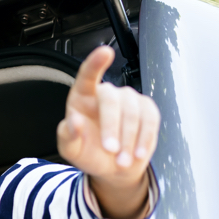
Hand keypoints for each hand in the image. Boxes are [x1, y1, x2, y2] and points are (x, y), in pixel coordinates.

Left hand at [57, 46, 159, 192]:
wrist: (111, 166)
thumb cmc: (87, 152)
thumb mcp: (70, 149)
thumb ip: (68, 136)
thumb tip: (74, 121)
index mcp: (82, 98)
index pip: (87, 76)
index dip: (95, 64)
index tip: (105, 52)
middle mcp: (106, 94)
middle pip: (112, 100)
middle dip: (112, 127)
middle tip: (110, 150)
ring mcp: (129, 100)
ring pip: (133, 112)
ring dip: (128, 140)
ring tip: (121, 161)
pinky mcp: (147, 110)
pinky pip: (150, 120)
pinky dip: (144, 139)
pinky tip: (137, 153)